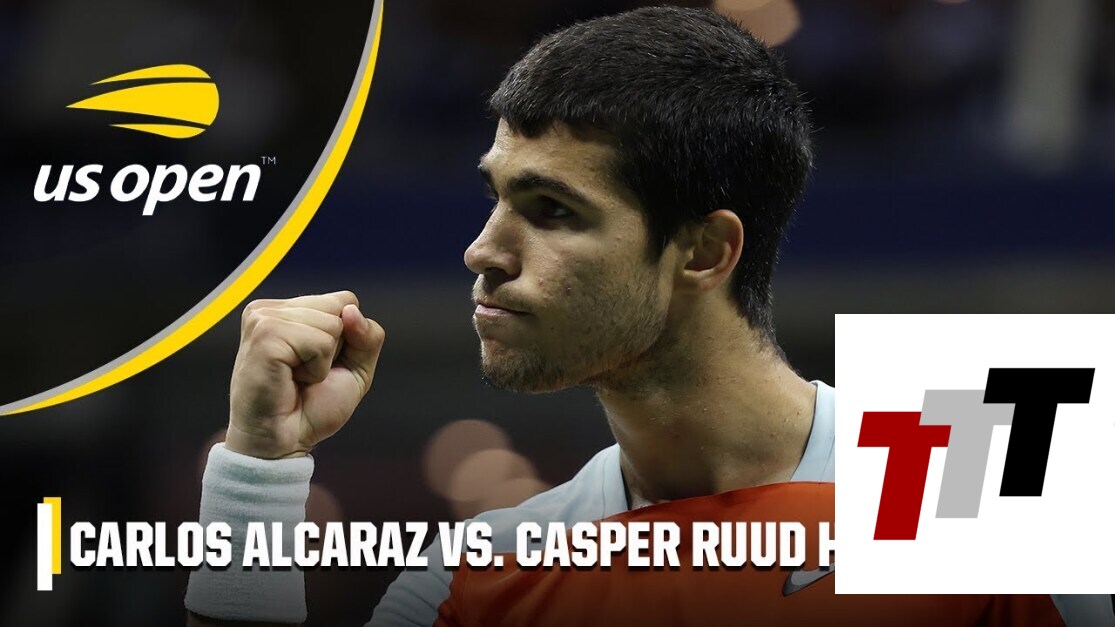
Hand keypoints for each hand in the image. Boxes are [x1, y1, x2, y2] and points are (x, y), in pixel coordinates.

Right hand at [225, 291, 384, 458]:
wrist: (283, 442)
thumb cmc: (312, 408)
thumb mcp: (355, 368)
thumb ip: (366, 336)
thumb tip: (350, 310)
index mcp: (288, 310)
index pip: (345, 300)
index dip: (347, 338)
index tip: (319, 363)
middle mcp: (271, 309)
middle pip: (340, 307)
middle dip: (336, 348)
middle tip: (306, 374)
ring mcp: (264, 319)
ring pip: (332, 324)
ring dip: (324, 361)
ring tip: (296, 377)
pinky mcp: (264, 336)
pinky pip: (319, 342)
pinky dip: (315, 368)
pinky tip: (291, 379)